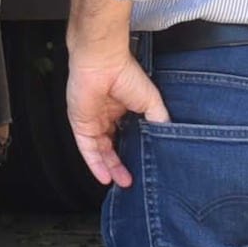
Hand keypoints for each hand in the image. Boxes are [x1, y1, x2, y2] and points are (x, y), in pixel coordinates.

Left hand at [68, 44, 168, 187]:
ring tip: (124, 182)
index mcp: (123, 109)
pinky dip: (96, 165)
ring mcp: (93, 121)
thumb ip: (158, 121)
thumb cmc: (126, 75)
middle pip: (114, 146)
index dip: (136, 151)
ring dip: (111, 168)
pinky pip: (88, 150)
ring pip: (102, 152)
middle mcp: (108, 117)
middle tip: (134, 180)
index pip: (129, 135)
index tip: (146, 165)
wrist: (102, 64)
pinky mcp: (81, 125)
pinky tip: (105, 177)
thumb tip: (166, 140)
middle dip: (123, 165)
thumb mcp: (152, 102)